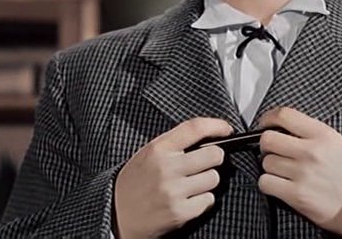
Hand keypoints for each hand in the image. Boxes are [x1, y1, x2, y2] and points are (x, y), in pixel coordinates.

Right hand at [113, 117, 232, 238]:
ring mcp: (174, 191)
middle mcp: (167, 168)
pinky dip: (203, 200)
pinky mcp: (180, 212)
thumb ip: (174, 144)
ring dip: (208, 181)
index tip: (226, 129)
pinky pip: (209, 200)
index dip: (216, 125)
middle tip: (206, 163)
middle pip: (214, 154)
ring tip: (192, 184)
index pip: (194, 128)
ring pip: (214, 178)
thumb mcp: (148, 154)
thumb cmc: (134, 183)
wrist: (116, 216)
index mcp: (158, 149)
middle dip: (214, 158)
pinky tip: (188, 199)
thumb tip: (209, 137)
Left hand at [257, 107, 341, 237]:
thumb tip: (278, 124)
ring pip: (266, 162)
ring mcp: (303, 173)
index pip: (284, 115)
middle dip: (267, 145)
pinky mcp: (296, 195)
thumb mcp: (335, 142)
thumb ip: (309, 130)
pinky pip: (265, 182)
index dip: (268, 118)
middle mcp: (312, 152)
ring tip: (284, 171)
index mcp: (322, 134)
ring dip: (271, 167)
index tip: (266, 123)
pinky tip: (280, 184)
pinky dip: (269, 184)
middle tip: (273, 150)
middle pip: (268, 139)